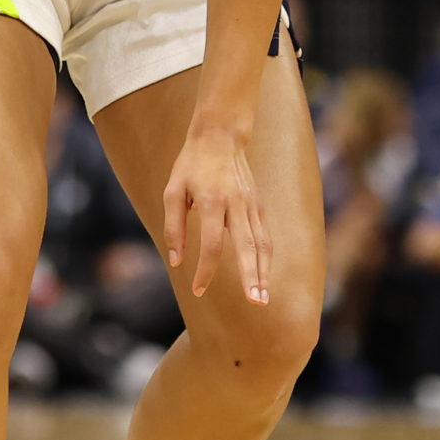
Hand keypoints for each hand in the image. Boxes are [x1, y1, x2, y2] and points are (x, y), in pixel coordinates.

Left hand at [163, 124, 269, 304]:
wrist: (220, 136)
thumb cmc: (191, 165)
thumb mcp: (172, 191)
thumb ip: (174, 227)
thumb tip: (177, 261)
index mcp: (212, 201)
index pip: (212, 245)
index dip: (205, 271)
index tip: (197, 290)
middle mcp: (236, 204)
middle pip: (247, 247)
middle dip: (251, 277)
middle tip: (255, 303)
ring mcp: (251, 204)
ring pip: (261, 243)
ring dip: (263, 272)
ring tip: (263, 298)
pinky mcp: (258, 204)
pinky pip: (265, 235)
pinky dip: (266, 258)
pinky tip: (264, 275)